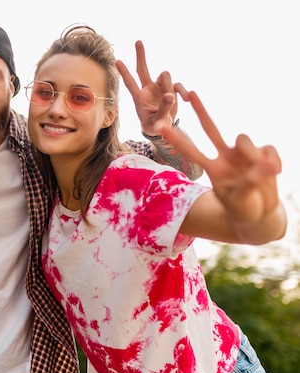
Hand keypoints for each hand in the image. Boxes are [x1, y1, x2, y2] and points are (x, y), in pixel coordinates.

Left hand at [116, 40, 177, 136]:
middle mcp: (148, 89)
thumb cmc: (154, 125)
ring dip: (170, 85)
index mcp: (139, 98)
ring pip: (165, 76)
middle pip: (143, 69)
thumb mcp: (158, 122)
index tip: (117, 61)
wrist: (162, 128)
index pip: (130, 83)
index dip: (124, 72)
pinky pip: (178, 85)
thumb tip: (170, 94)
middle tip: (138, 41)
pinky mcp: (170, 89)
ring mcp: (159, 88)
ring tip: (171, 100)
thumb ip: (164, 109)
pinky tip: (187, 99)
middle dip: (141, 55)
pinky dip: (183, 91)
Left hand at [159, 90, 281, 225]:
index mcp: (213, 168)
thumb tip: (265, 165)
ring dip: (253, 155)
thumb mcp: (241, 200)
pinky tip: (276, 173)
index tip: (161, 127)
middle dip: (200, 111)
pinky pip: (268, 149)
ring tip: (263, 174)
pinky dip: (274, 161)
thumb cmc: (243, 209)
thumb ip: (250, 182)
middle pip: (211, 129)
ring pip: (244, 139)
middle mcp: (225, 157)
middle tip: (189, 92)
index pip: (191, 151)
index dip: (178, 140)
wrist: (259, 215)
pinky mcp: (263, 154)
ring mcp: (243, 154)